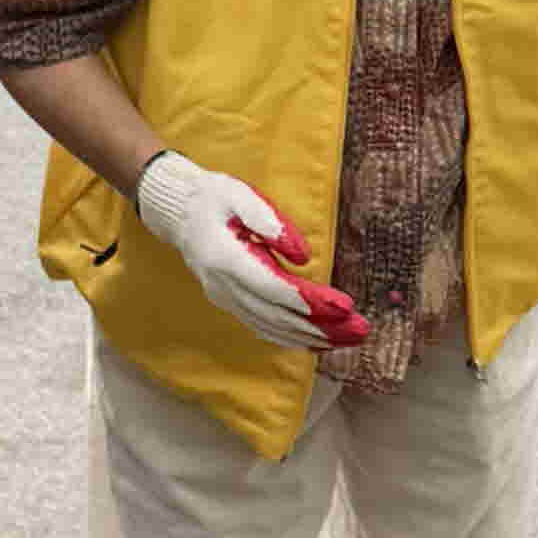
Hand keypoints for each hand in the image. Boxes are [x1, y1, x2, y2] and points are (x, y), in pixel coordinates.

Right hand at [134, 148, 331, 349]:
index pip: (275, 288)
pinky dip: (292, 338)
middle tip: (359, 331)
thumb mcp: (240, 195)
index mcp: (226, 259)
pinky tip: (318, 342)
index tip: (345, 306)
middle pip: (278, 316)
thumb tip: (302, 256)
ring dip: (311, 337)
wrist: (178, 211)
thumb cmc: (213, 197)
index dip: (311, 301)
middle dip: (321, 326)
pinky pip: (263, 327)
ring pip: (272, 328)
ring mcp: (225, 299)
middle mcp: (224, 287)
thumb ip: (271, 222)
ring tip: (347, 339)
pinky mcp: (230, 303)